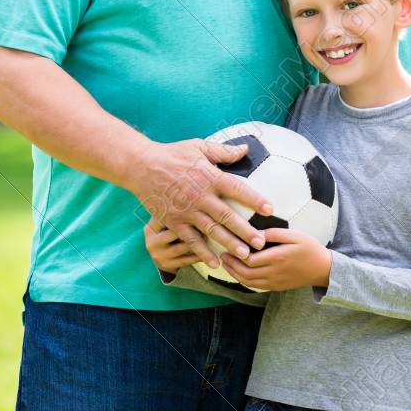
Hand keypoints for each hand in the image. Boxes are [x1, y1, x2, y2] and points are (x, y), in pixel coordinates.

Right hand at [128, 139, 272, 269]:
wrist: (141, 166)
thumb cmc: (172, 154)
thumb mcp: (198, 147)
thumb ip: (223, 151)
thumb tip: (245, 149)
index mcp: (209, 176)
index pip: (237, 188)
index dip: (254, 199)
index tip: (269, 209)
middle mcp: (200, 196)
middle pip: (227, 215)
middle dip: (245, 230)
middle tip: (261, 242)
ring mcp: (187, 211)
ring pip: (212, 230)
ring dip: (229, 243)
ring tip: (244, 254)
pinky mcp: (174, 221)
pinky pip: (190, 239)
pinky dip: (202, 252)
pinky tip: (214, 263)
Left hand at [218, 228, 330, 291]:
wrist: (323, 269)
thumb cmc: (310, 249)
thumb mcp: (296, 235)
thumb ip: (276, 233)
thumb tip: (258, 233)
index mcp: (278, 258)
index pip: (250, 260)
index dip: (236, 255)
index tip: (228, 246)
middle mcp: (274, 273)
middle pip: (246, 273)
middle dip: (232, 265)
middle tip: (223, 256)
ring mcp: (274, 282)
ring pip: (249, 282)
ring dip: (235, 274)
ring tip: (227, 264)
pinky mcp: (276, 287)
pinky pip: (256, 286)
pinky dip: (244, 280)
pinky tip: (239, 272)